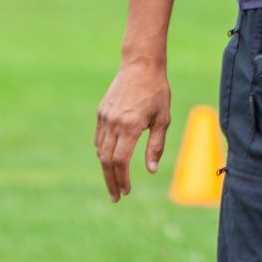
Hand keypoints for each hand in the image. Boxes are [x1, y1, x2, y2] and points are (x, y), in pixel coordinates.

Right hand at [95, 57, 171, 201]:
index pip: (121, 161)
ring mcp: (105, 117)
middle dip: (111, 181)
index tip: (126, 191)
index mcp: (130, 126)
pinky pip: (99, 137)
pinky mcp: (101, 111)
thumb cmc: (157, 91)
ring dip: (106, 169)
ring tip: (114, 181)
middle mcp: (114, 123)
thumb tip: (150, 170)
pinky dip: (102, 152)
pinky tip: (109, 160)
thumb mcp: (163, 119)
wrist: (140, 65)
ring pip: (100, 150)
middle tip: (116, 197)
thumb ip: (155, 146)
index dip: (122, 179)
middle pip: (107, 160)